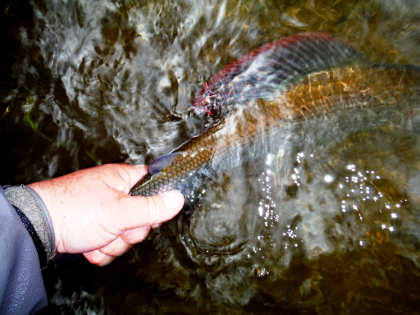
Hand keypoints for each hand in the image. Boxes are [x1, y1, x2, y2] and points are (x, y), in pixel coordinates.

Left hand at [29, 164, 183, 265]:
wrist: (38, 227)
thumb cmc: (75, 209)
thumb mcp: (119, 211)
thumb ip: (152, 208)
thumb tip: (179, 199)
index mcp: (123, 180)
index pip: (154, 187)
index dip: (155, 204)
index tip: (147, 216)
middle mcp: (116, 194)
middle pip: (142, 218)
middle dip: (129, 231)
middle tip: (115, 227)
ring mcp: (105, 213)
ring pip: (126, 235)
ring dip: (113, 243)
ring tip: (96, 236)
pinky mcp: (95, 229)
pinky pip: (111, 245)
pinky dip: (101, 249)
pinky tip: (89, 243)